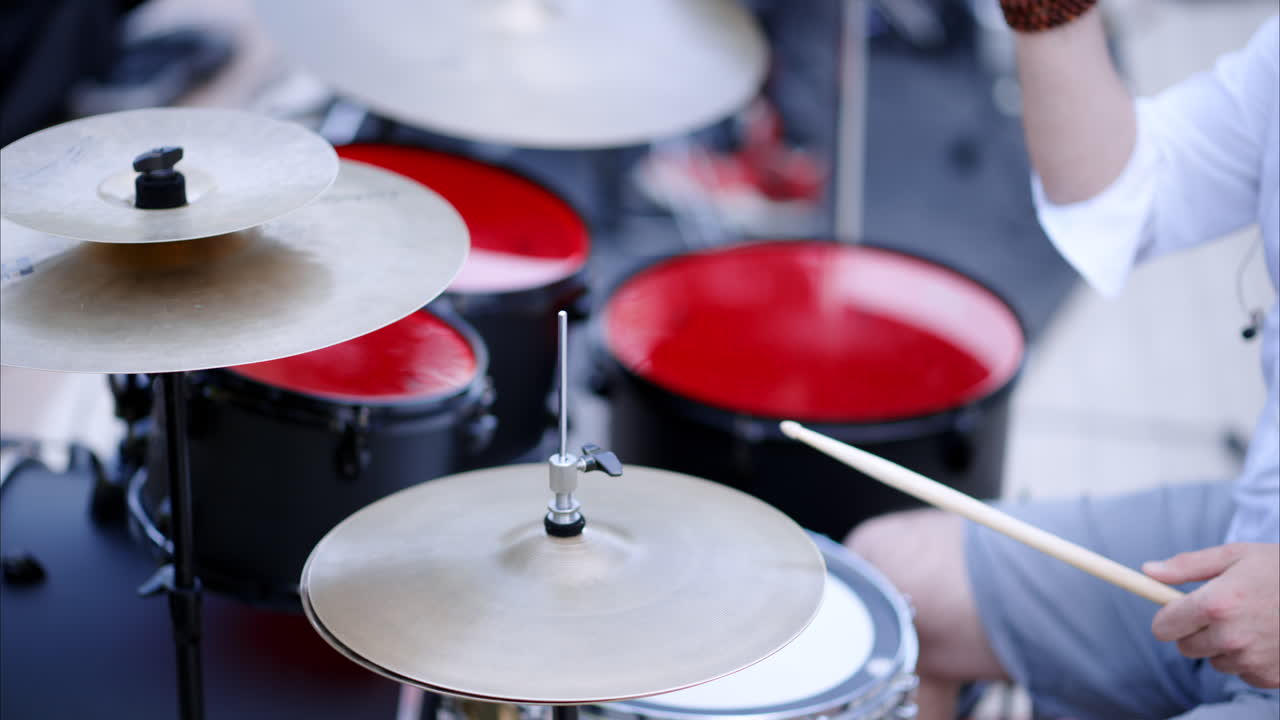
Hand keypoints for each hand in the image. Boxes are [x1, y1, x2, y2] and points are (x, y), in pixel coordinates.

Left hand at [1144, 543, 1279, 687]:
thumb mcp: (1234, 555)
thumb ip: (1186, 566)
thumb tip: (1148, 571)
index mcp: (1216, 604)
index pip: (1164, 627)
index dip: (1167, 618)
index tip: (1174, 610)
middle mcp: (1231, 636)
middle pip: (1185, 647)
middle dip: (1194, 630)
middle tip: (1220, 612)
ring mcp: (1251, 660)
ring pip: (1213, 660)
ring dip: (1222, 644)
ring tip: (1250, 621)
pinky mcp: (1269, 676)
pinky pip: (1241, 672)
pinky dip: (1247, 659)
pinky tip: (1267, 637)